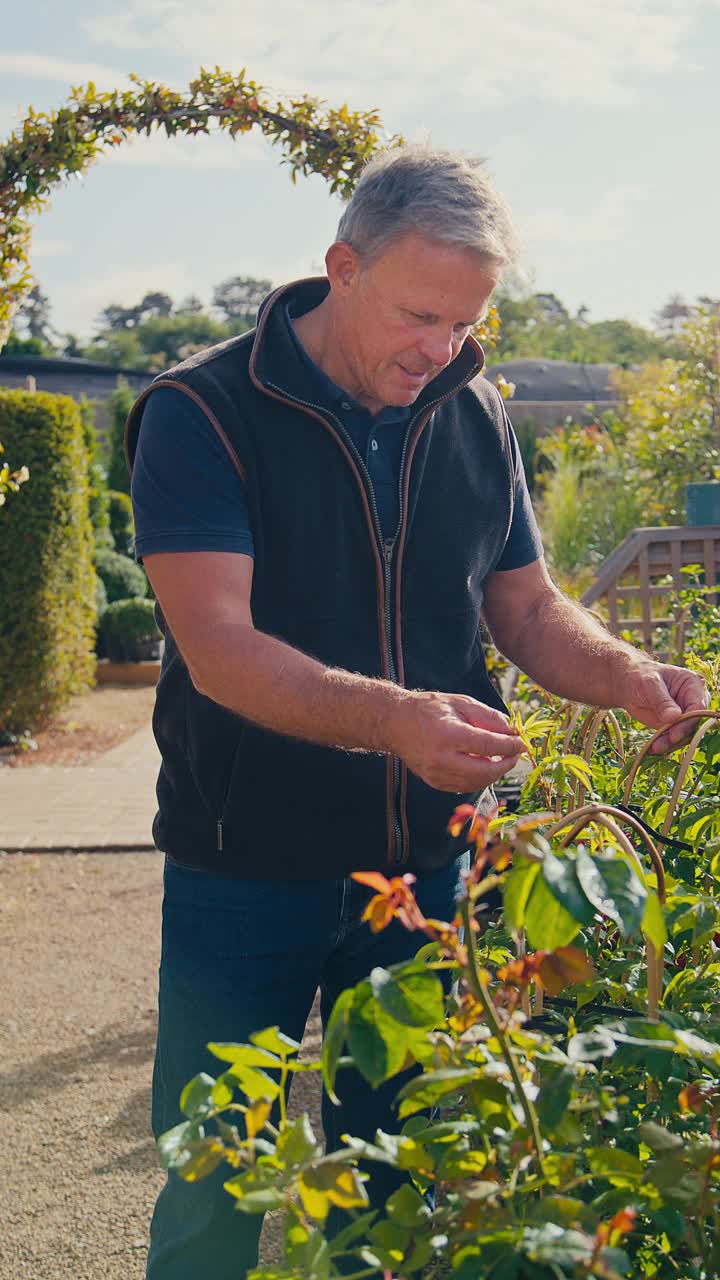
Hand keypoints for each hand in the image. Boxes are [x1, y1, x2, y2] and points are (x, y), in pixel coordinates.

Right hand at [390, 691, 524, 791]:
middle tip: (515, 753)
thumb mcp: (460, 702)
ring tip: (500, 758)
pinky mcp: (434, 782)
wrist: (394, 723)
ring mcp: (436, 774)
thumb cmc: (427, 709)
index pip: (489, 745)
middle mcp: (442, 758)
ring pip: (477, 782)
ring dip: (494, 772)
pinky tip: (482, 765)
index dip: (510, 746)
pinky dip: (479, 778)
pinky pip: (465, 786)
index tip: (523, 744)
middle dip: (506, 763)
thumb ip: (488, 717)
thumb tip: (512, 732)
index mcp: (448, 734)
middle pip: (486, 771)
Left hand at [618, 661, 709, 752]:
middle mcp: (694, 700)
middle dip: (679, 736)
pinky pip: (674, 738)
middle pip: (694, 723)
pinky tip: (653, 748)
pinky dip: (665, 744)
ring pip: (685, 734)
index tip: (675, 734)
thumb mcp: (649, 685)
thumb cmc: (640, 677)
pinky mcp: (675, 725)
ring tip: (655, 748)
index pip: (698, 706)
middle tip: (662, 745)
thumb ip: (662, 701)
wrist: (627, 684)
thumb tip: (674, 717)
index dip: (689, 721)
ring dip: (671, 743)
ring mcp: (685, 714)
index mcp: (693, 684)